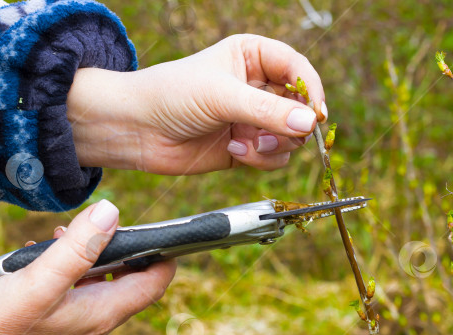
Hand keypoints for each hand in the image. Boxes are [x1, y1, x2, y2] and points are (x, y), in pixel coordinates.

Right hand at [0, 200, 175, 334]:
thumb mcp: (40, 279)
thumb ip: (78, 247)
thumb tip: (112, 212)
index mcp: (103, 314)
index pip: (155, 283)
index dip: (163, 253)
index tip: (159, 228)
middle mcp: (97, 325)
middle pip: (130, 281)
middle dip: (118, 248)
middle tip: (94, 225)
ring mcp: (77, 330)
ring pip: (99, 285)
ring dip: (87, 258)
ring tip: (59, 237)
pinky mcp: (57, 329)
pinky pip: (75, 294)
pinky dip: (67, 272)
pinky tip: (38, 259)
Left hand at [67, 34, 325, 173]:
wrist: (136, 129)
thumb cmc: (171, 95)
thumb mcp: (222, 96)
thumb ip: (267, 111)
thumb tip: (309, 124)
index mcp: (253, 56)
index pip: (298, 68)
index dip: (311, 91)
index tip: (316, 114)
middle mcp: (257, 86)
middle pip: (300, 107)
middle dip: (291, 125)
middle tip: (276, 134)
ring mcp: (252, 119)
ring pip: (291, 136)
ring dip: (275, 145)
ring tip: (248, 144)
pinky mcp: (245, 148)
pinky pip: (273, 157)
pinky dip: (260, 160)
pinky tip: (233, 152)